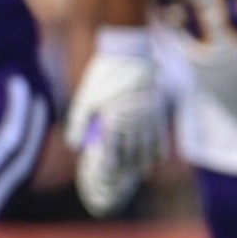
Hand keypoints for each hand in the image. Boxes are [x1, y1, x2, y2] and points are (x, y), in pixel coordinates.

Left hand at [65, 51, 165, 216]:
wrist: (130, 55)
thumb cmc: (103, 77)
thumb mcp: (85, 99)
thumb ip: (78, 124)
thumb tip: (75, 146)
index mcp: (116, 120)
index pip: (115, 152)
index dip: (111, 167)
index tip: (107, 178)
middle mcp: (136, 121)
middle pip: (134, 153)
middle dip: (129, 169)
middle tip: (124, 182)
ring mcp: (150, 116)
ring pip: (150, 147)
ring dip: (145, 162)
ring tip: (141, 173)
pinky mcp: (158, 110)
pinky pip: (161, 134)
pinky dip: (159, 148)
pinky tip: (157, 159)